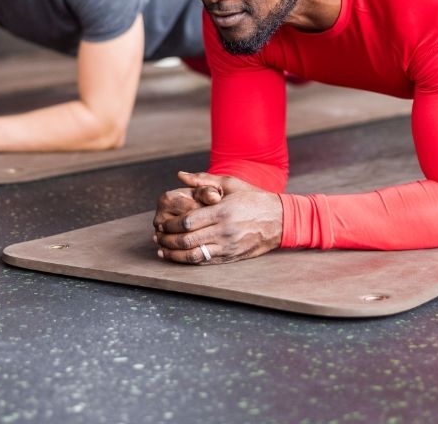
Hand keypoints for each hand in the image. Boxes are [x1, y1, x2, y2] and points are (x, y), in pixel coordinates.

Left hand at [153, 171, 282, 264]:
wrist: (280, 220)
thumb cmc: (254, 199)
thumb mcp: (232, 184)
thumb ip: (205, 180)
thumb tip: (180, 176)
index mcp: (222, 211)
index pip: (188, 222)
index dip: (170, 225)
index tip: (161, 223)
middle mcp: (224, 231)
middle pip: (187, 240)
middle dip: (167, 239)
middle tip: (157, 236)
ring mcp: (228, 246)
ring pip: (194, 255)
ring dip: (174, 254)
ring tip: (162, 249)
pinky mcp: (231, 257)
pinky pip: (206, 262)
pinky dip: (188, 261)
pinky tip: (177, 257)